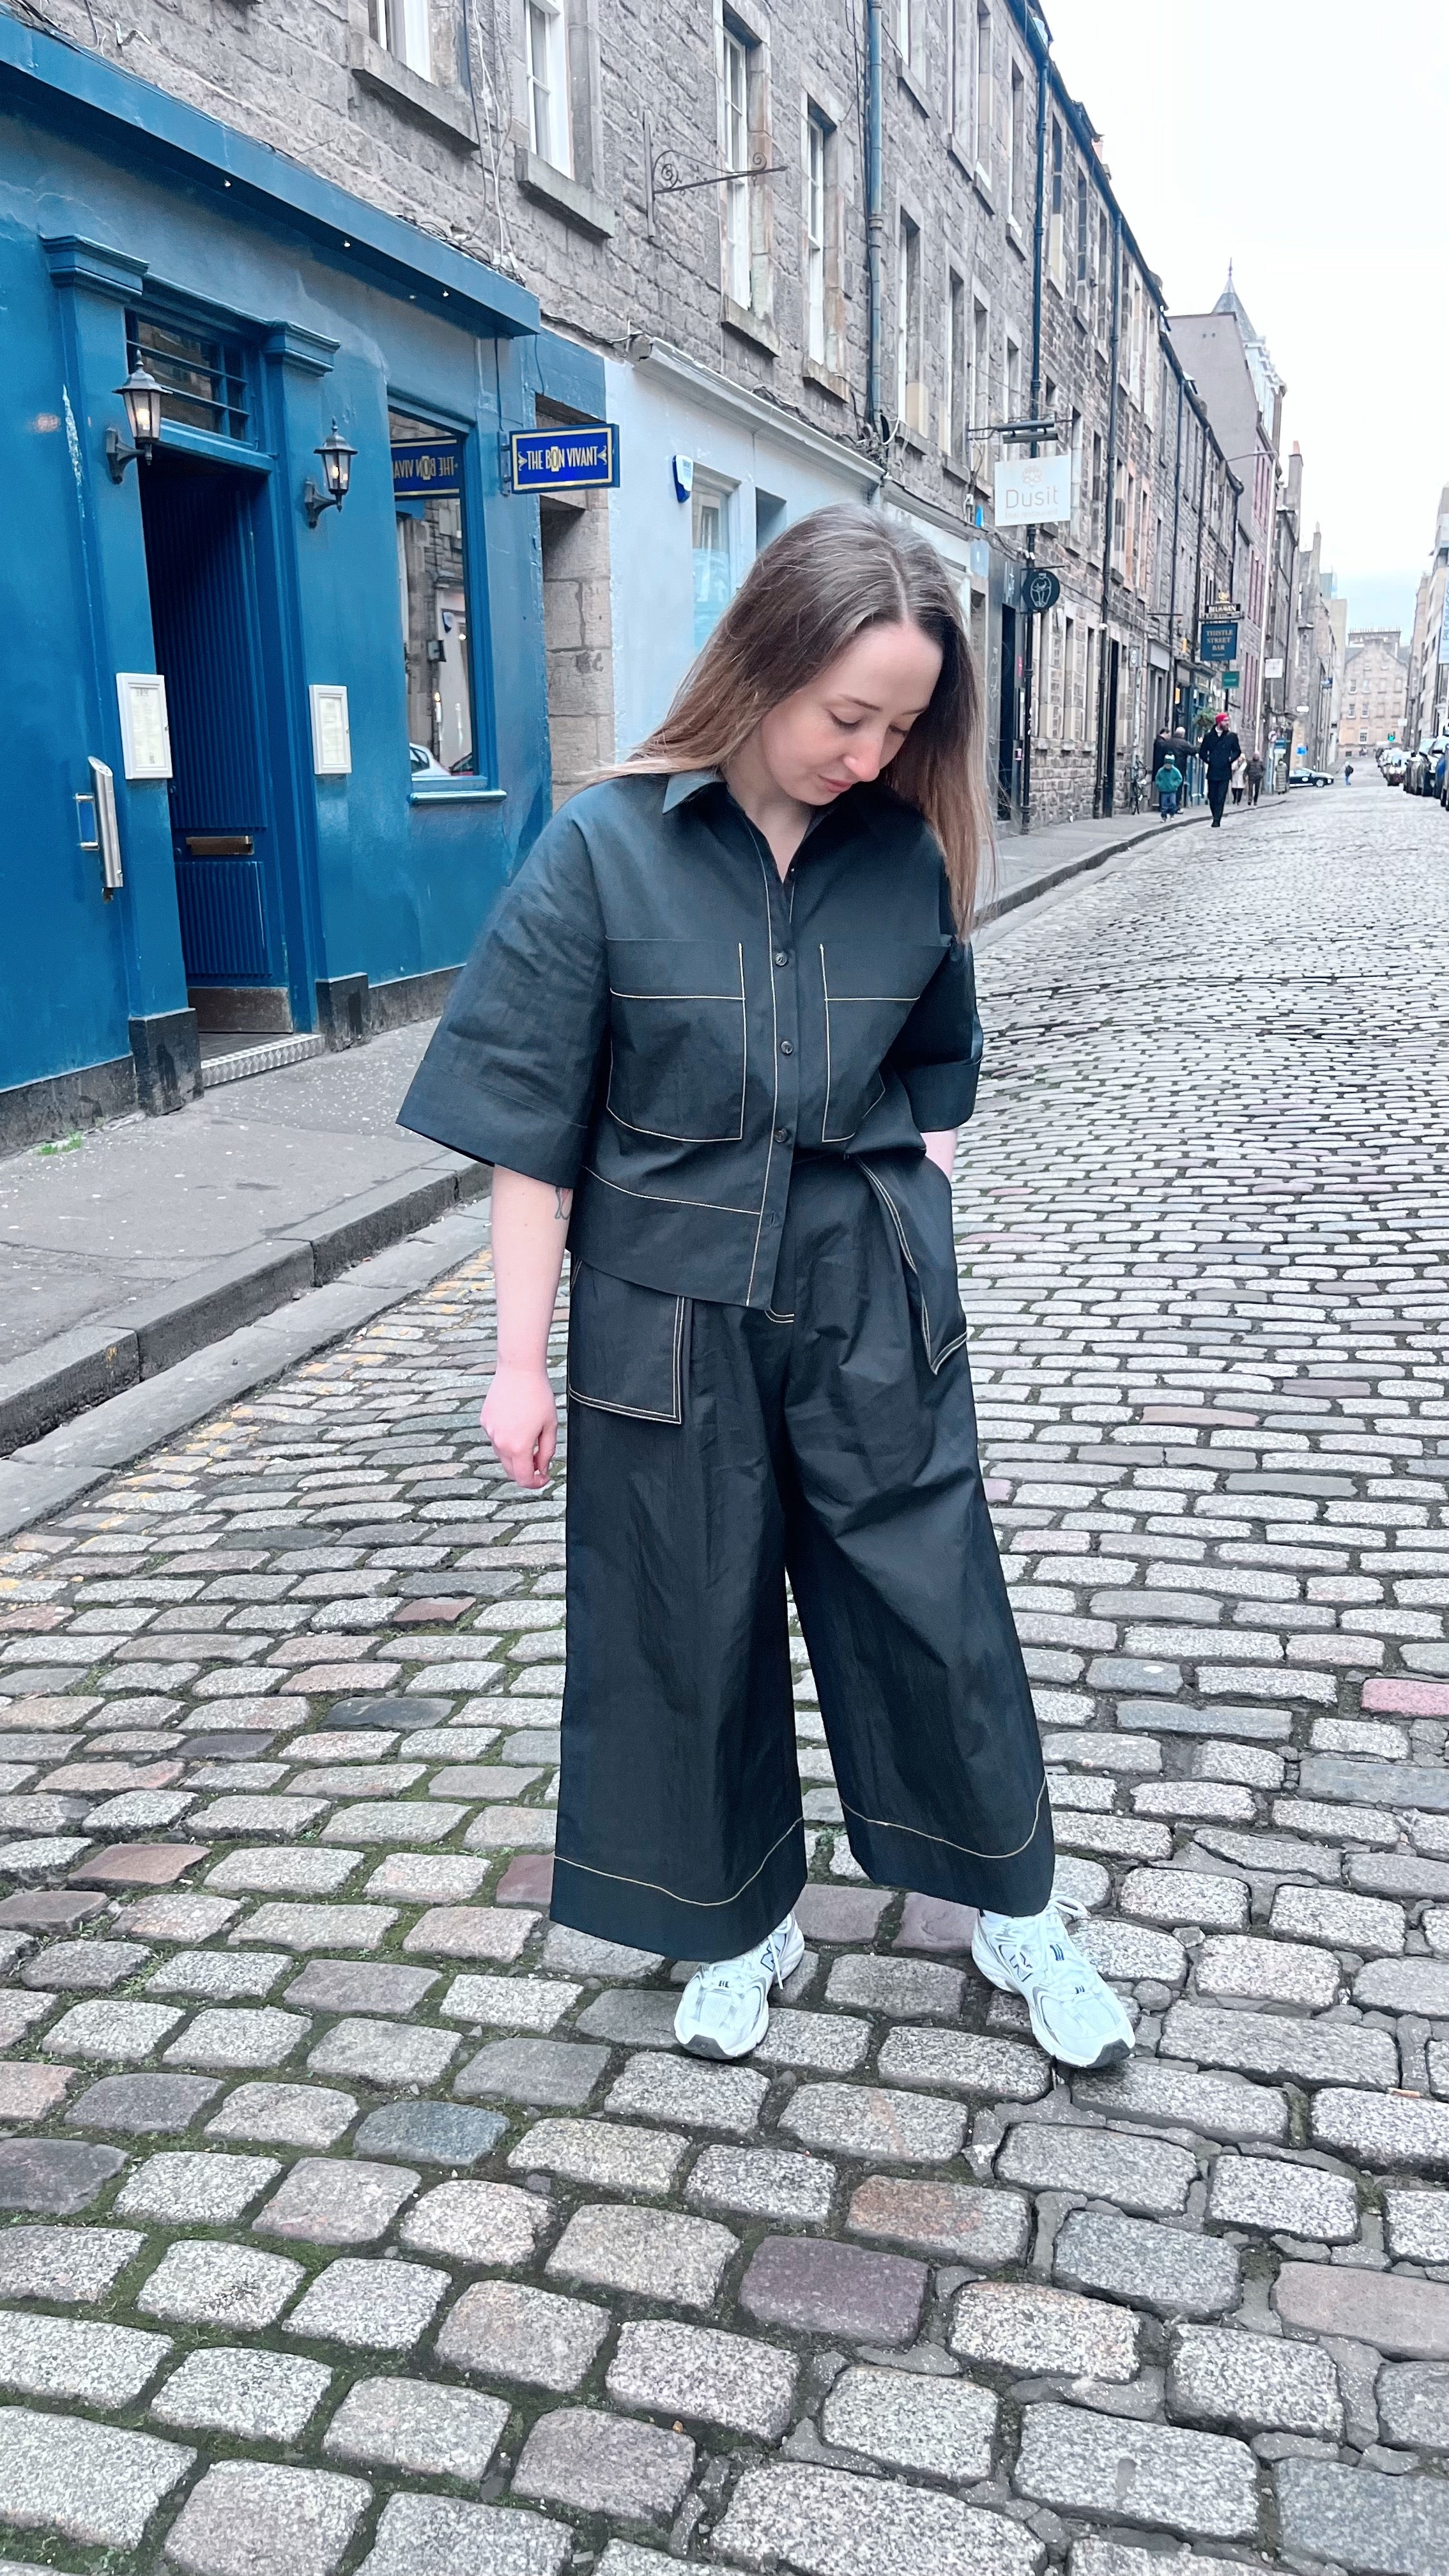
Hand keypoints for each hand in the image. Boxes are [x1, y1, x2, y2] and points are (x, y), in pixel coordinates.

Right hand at [482, 1364, 557, 1489]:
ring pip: (502, 1454)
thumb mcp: (550, 1426)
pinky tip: (517, 1423)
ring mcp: (490, 1431)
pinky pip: (495, 1438)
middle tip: (540, 1462)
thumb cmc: (538, 1395)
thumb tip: (542, 1468)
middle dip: (525, 1471)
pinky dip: (506, 1439)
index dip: (535, 1483)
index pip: (523, 1479)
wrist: (519, 1370)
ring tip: (530, 1436)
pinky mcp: (485, 1420)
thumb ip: (547, 1452)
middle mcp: (500, 1442)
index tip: (544, 1478)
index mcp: (518, 1446)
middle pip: (510, 1470)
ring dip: (515, 1454)